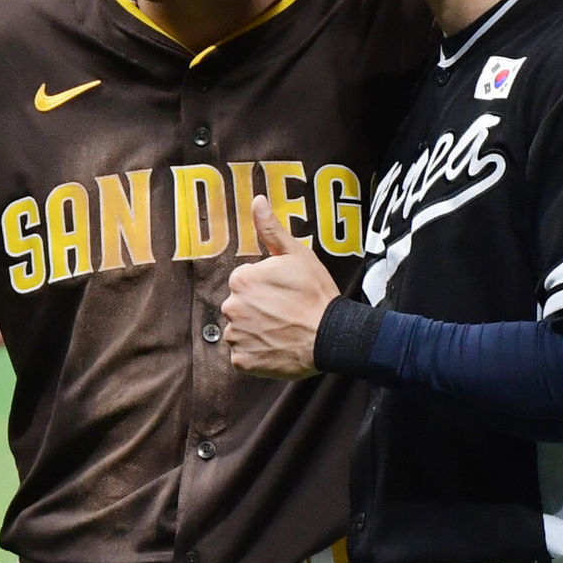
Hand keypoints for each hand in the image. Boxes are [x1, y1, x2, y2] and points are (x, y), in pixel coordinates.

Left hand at [222, 196, 339, 379]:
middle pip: (240, 306)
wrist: (331, 337)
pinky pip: (243, 356)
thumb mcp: (297, 255)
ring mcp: (236, 337)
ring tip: (282, 330)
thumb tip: (257, 200)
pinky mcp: (242, 361)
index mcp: (241, 280)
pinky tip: (276, 346)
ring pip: (240, 331)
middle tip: (285, 312)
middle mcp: (232, 307)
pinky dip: (256, 354)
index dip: (266, 286)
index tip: (284, 293)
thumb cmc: (316, 294)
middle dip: (258, 309)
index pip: (244, 282)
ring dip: (256, 332)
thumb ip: (271, 229)